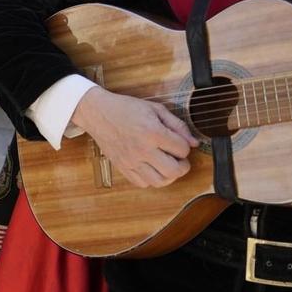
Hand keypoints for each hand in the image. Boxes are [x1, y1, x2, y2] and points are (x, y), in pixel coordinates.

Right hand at [73, 86, 195, 187]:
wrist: (97, 112)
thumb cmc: (126, 108)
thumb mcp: (155, 109)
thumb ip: (178, 125)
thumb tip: (194, 142)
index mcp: (152, 132)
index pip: (183, 150)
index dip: (185, 146)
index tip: (179, 142)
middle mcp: (142, 149)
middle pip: (174, 171)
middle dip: (183, 166)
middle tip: (179, 159)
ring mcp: (131, 160)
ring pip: (160, 182)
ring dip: (168, 176)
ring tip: (167, 165)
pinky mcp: (122, 167)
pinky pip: (142, 183)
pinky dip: (151, 179)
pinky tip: (151, 168)